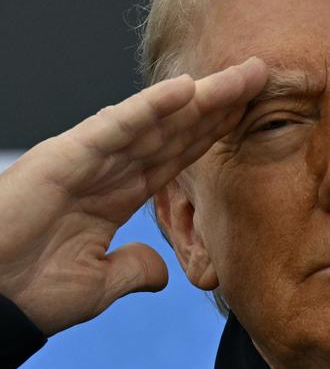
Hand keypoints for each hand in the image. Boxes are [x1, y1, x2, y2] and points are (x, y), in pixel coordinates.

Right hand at [0, 57, 267, 336]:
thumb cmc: (31, 292)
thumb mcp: (100, 283)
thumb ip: (135, 270)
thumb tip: (162, 272)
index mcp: (119, 193)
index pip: (179, 154)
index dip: (215, 132)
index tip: (250, 114)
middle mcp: (110, 167)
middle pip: (177, 129)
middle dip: (220, 104)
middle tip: (259, 77)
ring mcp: (91, 158)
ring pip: (157, 120)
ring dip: (201, 97)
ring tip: (241, 76)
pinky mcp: (67, 157)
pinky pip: (118, 127)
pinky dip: (151, 107)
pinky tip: (187, 90)